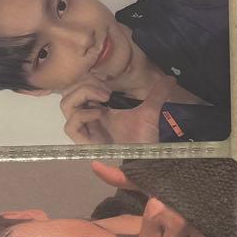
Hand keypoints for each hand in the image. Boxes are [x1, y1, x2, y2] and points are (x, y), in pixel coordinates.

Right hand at [61, 75, 175, 144]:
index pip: (80, 85)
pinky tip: (98, 114)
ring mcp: (86, 128)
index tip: (106, 77)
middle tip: (106, 91)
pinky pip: (70, 126)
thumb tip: (171, 78)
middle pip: (69, 92)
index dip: (87, 77)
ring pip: (66, 105)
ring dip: (82, 95)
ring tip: (104, 99)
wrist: (147, 159)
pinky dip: (81, 115)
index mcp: (99, 106)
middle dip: (85, 84)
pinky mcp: (85, 142)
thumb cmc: (144, 138)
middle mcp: (89, 116)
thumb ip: (158, 94)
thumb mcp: (151, 111)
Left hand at [91, 160, 222, 236]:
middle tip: (180, 230)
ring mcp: (201, 231)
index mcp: (157, 210)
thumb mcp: (153, 176)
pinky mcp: (221, 236)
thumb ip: (125, 178)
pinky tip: (211, 235)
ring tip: (196, 231)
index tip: (163, 225)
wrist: (220, 167)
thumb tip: (94, 166)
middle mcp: (177, 222)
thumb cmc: (181, 175)